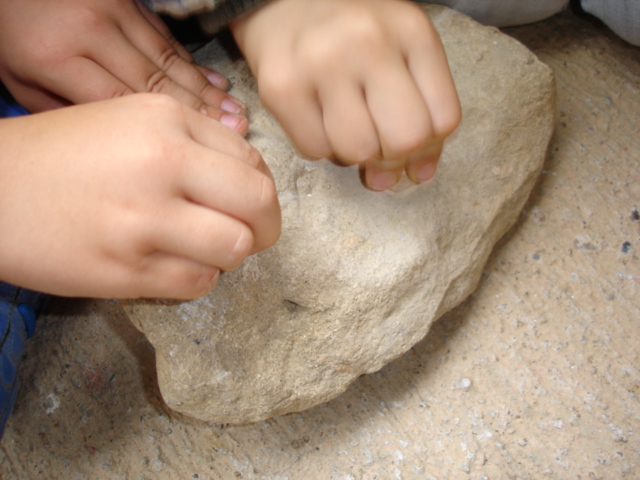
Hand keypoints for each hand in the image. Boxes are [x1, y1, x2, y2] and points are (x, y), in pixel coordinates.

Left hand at [0, 0, 247, 133]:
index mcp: (58, 58)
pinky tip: (214, 81)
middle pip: (157, 80)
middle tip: (237, 128)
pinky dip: (191, 61)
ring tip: (234, 110)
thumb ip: (66, 109)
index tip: (208, 143)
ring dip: (204, 87)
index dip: (174, 126)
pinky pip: (164, 36)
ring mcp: (111, 10)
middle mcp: (90, 31)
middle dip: (202, 109)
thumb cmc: (12, 34)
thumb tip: (119, 139)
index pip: (126, 101)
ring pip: (167, 57)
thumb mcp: (20, 79)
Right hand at [0, 94, 280, 298]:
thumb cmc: (64, 154)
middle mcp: (162, 163)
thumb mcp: (131, 120)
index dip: (261, 190)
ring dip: (230, 254)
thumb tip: (252, 177)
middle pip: (260, 204)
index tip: (250, 204)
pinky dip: (197, 277)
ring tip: (204, 248)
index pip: (254, 162)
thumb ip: (196, 141)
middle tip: (255, 235)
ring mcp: (143, 219)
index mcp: (168, 121)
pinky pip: (198, 283)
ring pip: (236, 248)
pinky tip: (172, 263)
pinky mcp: (125, 269)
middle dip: (267, 227)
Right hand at [231, 0, 460, 190]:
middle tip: (377, 144)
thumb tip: (418, 175)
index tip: (411, 146)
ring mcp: (321, 63)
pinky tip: (319, 120)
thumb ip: (422, 109)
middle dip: (393, 156)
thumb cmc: (352, 33)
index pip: (444, 120)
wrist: (283, 2)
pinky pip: (314, 150)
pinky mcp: (280, 87)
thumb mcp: (402, 51)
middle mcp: (368, 42)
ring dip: (354, 154)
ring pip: (357, 151)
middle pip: (404, 139)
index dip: (429, 147)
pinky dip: (321, 147)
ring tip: (346, 126)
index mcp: (411, 31)